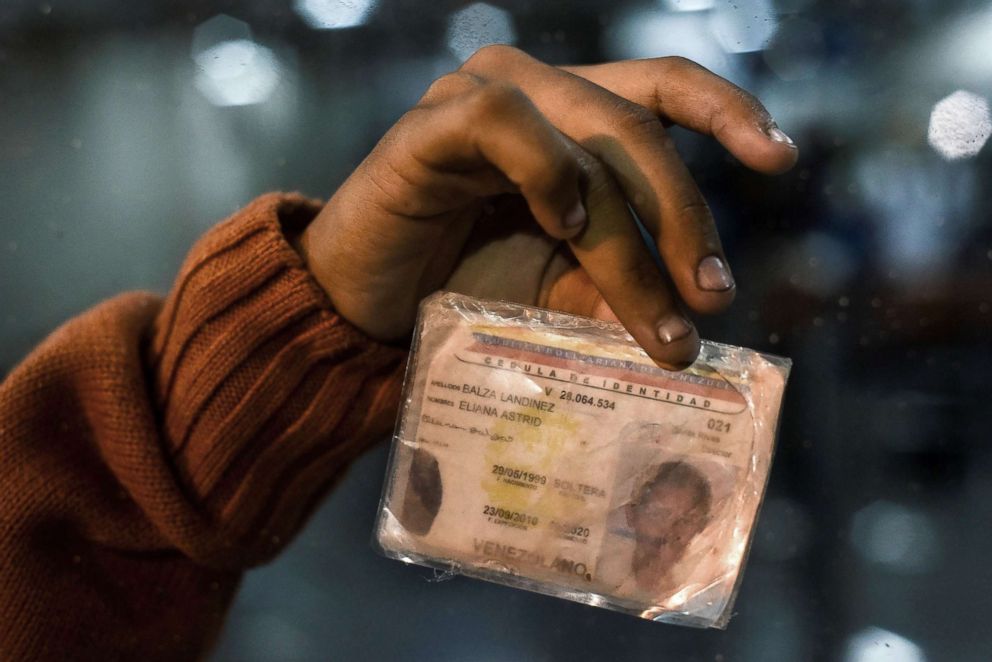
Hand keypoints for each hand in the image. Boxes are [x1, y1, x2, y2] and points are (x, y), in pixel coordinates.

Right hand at [296, 46, 796, 368]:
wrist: (367, 309)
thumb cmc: (466, 289)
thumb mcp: (566, 291)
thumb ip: (625, 286)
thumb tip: (699, 326)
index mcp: (575, 119)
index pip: (664, 89)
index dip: (728, 111)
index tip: (780, 158)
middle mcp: (538, 93)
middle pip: (640, 131)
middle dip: (684, 222)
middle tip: (709, 303)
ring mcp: (482, 99)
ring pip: (590, 140)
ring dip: (631, 235)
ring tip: (655, 314)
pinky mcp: (432, 125)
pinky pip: (506, 122)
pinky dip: (547, 172)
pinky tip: (562, 226)